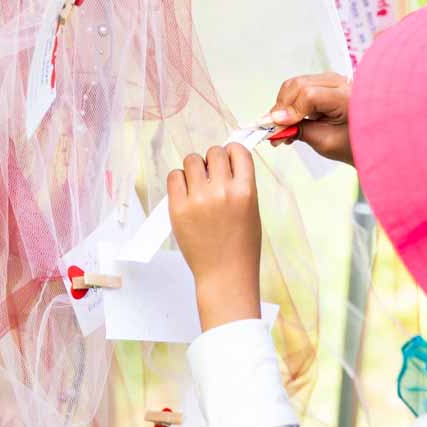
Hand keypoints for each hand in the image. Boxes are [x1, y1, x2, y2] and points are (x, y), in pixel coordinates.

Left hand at [168, 144, 261, 330]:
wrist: (225, 275)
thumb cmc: (241, 246)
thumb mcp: (251, 210)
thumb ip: (240, 184)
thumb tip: (225, 159)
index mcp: (246, 191)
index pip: (237, 151)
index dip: (231, 153)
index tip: (228, 161)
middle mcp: (223, 191)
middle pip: (214, 152)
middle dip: (212, 161)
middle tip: (211, 177)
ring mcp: (199, 200)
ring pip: (191, 160)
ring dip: (194, 169)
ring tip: (197, 186)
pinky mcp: (178, 209)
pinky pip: (174, 177)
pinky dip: (179, 181)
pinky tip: (185, 193)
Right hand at [265, 72, 352, 164]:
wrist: (371, 139)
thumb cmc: (351, 143)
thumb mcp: (325, 142)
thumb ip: (299, 131)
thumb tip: (274, 124)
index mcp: (346, 97)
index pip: (309, 95)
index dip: (290, 111)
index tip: (278, 127)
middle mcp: (338, 82)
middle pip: (298, 85)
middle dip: (281, 108)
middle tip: (273, 131)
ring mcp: (330, 80)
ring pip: (294, 85)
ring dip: (282, 106)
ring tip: (280, 129)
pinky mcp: (322, 83)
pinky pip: (298, 88)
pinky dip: (288, 104)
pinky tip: (287, 122)